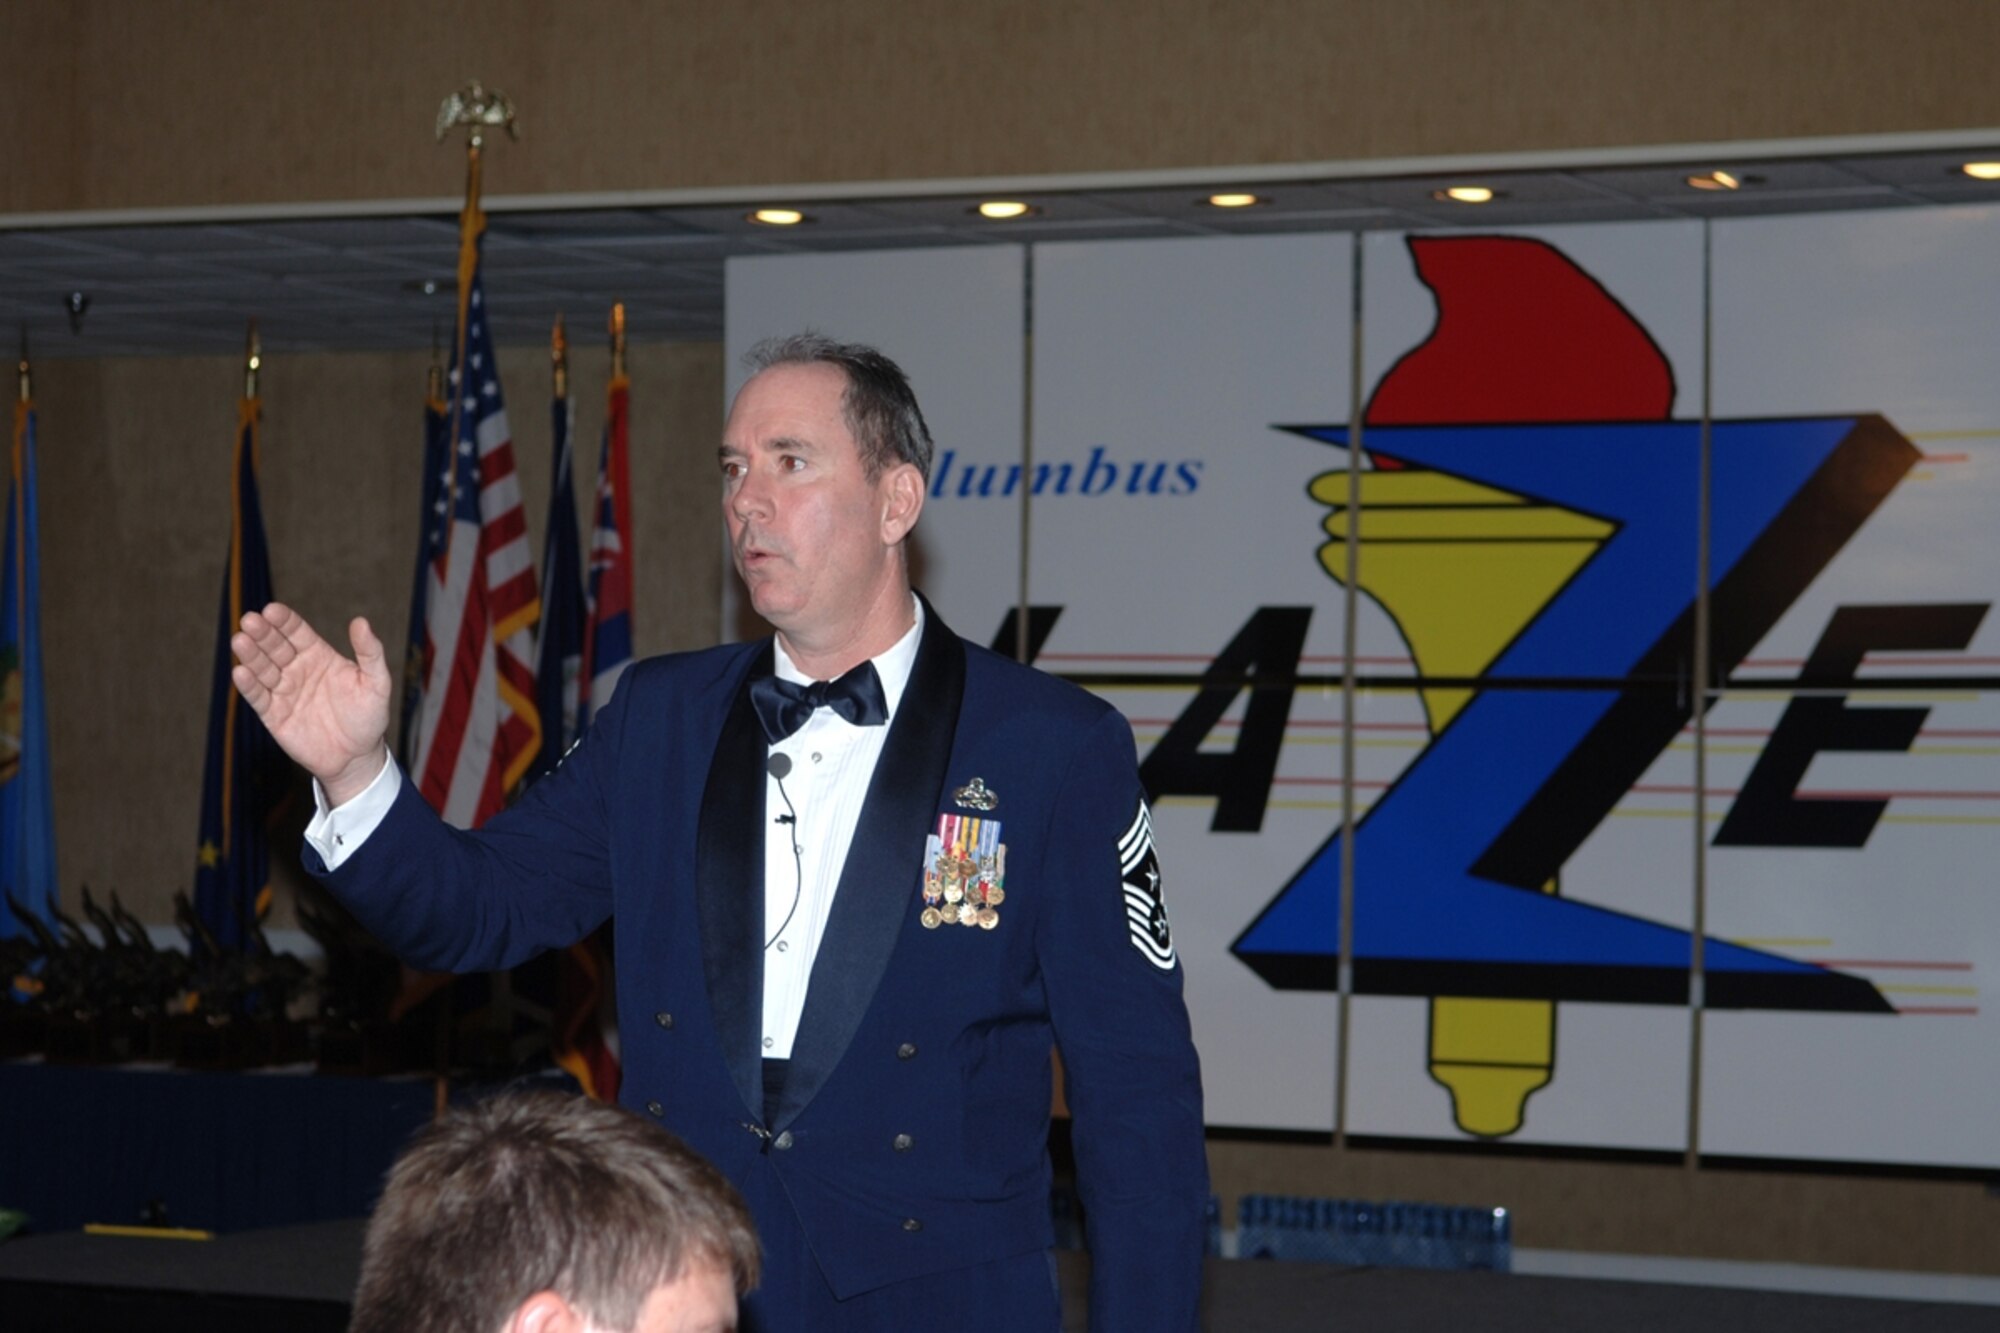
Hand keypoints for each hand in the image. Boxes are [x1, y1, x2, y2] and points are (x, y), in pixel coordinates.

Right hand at [231, 602, 392, 806]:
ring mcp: (284, 691)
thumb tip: (361, 621)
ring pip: (263, 669)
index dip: (284, 621)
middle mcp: (297, 669)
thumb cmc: (369, 717)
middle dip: (262, 633)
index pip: (297, 632)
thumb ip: (370, 652)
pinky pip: (259, 697)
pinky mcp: (274, 715)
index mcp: (319, 655)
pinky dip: (248, 686)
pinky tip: (240, 672)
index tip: (271, 610)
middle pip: (275, 647)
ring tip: (240, 641)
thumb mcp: (377, 683)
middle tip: (250, 620)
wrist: (357, 757)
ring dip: (251, 655)